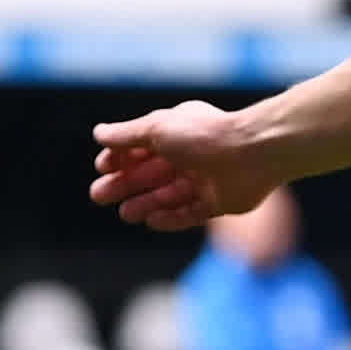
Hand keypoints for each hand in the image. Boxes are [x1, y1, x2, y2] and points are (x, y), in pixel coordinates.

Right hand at [90, 103, 282, 231]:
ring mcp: (206, 180)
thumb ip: (127, 134)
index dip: (121, 157)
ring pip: (169, 194)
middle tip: (99, 195)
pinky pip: (191, 213)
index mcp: (177, 132)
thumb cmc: (203, 135)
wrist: (252, 154)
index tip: (102, 167)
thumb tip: (98, 133)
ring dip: (144, 203)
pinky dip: (171, 217)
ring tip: (124, 213)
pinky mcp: (219, 202)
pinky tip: (151, 221)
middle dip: (125, 184)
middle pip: (152, 173)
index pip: (142, 146)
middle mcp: (191, 155)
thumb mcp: (157, 128)